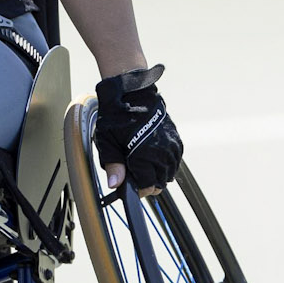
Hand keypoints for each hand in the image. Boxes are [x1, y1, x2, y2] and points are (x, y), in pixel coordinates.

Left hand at [93, 65, 182, 194]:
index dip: (138, 189)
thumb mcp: (107, 142)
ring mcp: (171, 146)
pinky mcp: (176, 139)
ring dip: (157, 174)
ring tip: (143, 166)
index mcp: (145, 155)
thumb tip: (115, 185)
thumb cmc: (116, 116)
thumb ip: (113, 165)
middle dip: (147, 183)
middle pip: (160, 182)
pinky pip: (175, 161)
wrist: (132, 93)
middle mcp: (162, 152)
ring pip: (169, 173)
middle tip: (134, 175)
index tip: (130, 186)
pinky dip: (166, 164)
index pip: (147, 186)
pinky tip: (153, 158)